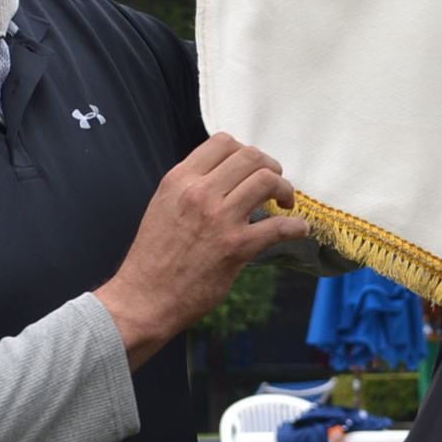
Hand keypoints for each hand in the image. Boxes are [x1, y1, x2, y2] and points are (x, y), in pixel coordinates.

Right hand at [93, 133, 308, 367]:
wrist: (144, 298)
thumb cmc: (153, 257)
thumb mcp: (163, 206)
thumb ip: (190, 187)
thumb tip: (224, 178)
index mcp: (180, 180)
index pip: (223, 142)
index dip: (245, 152)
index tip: (251, 169)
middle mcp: (199, 193)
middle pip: (251, 157)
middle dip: (271, 167)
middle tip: (275, 186)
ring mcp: (219, 219)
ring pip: (267, 181)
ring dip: (285, 190)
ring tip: (285, 204)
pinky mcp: (236, 247)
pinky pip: (278, 226)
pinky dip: (295, 226)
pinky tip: (298, 230)